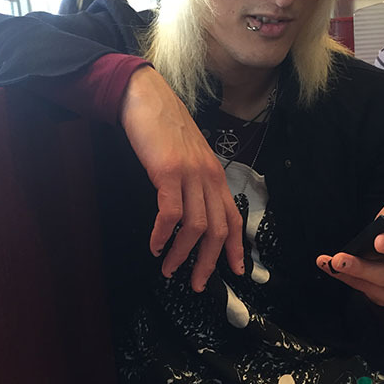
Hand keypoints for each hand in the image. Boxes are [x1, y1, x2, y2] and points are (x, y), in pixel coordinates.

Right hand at [120, 66, 243, 291]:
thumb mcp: (189, 158)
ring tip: (169, 270)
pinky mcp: (168, 171)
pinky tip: (155, 245)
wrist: (147, 98)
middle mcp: (209, 177)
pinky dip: (164, 235)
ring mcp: (190, 174)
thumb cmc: (165, 129)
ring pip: (195, 227)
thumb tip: (193, 214)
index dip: (237, 248)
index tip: (236, 272)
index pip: (233, 218)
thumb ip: (196, 182)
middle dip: (208, 263)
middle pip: (218, 230)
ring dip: (182, 255)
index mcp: (216, 176)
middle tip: (196, 284)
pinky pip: (170, 213)